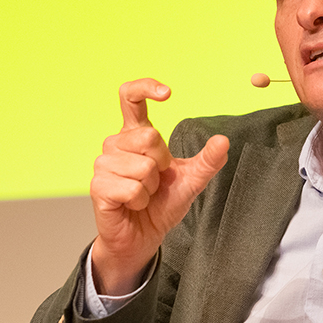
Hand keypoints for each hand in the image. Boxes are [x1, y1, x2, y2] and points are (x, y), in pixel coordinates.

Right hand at [90, 79, 229, 294]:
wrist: (143, 235)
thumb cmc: (161, 205)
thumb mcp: (191, 181)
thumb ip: (207, 161)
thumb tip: (223, 141)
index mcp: (134, 135)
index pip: (130, 97)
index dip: (145, 87)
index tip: (167, 93)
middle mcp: (115, 144)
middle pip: (148, 137)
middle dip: (161, 165)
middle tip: (155, 182)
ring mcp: (103, 164)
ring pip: (142, 167)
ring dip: (151, 188)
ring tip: (142, 195)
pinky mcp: (98, 186)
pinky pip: (131, 188)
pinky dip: (140, 201)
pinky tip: (133, 205)